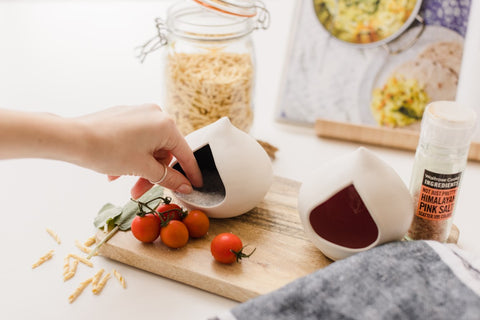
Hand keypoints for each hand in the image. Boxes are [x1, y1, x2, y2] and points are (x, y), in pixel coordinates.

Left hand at [76, 104, 202, 196]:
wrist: (72, 138)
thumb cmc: (109, 151)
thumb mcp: (143, 168)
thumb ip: (168, 178)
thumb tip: (185, 186)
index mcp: (165, 124)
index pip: (184, 153)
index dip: (190, 173)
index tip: (195, 186)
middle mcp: (155, 114)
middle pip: (164, 151)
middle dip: (154, 174)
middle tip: (140, 192)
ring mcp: (138, 113)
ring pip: (149, 147)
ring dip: (140, 168)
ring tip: (123, 182)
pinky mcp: (124, 116)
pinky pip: (136, 139)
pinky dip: (130, 156)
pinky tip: (115, 171)